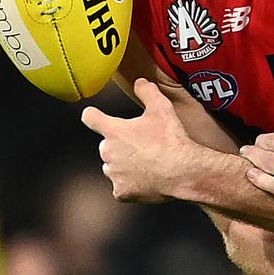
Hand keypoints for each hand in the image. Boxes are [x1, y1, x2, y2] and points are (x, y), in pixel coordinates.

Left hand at [82, 78, 196, 201]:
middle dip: (120, 145)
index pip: (91, 118)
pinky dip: (131, 184)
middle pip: (107, 146)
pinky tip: (147, 179)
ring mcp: (114, 174)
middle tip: (142, 145)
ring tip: (147, 163)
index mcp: (114, 131)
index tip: (93, 115)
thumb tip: (140, 82)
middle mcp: (109, 152)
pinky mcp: (121, 192)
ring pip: (113, 167)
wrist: (182, 171)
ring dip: (124, 165)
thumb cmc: (171, 140)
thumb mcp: (161, 108)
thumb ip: (147, 92)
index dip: (93, 115)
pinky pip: (121, 187)